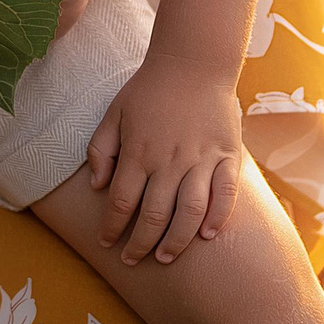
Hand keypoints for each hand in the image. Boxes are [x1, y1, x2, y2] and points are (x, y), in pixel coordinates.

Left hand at [87, 54, 243, 265]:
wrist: (192, 63)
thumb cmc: (148, 89)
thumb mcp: (113, 113)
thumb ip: (100, 149)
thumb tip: (96, 186)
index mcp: (138, 152)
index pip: (121, 202)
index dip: (111, 226)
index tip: (106, 243)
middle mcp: (168, 161)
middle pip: (153, 215)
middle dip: (140, 243)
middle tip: (133, 260)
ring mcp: (201, 160)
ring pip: (189, 212)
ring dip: (176, 240)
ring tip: (166, 257)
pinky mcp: (226, 156)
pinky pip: (225, 194)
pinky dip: (218, 217)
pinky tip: (208, 236)